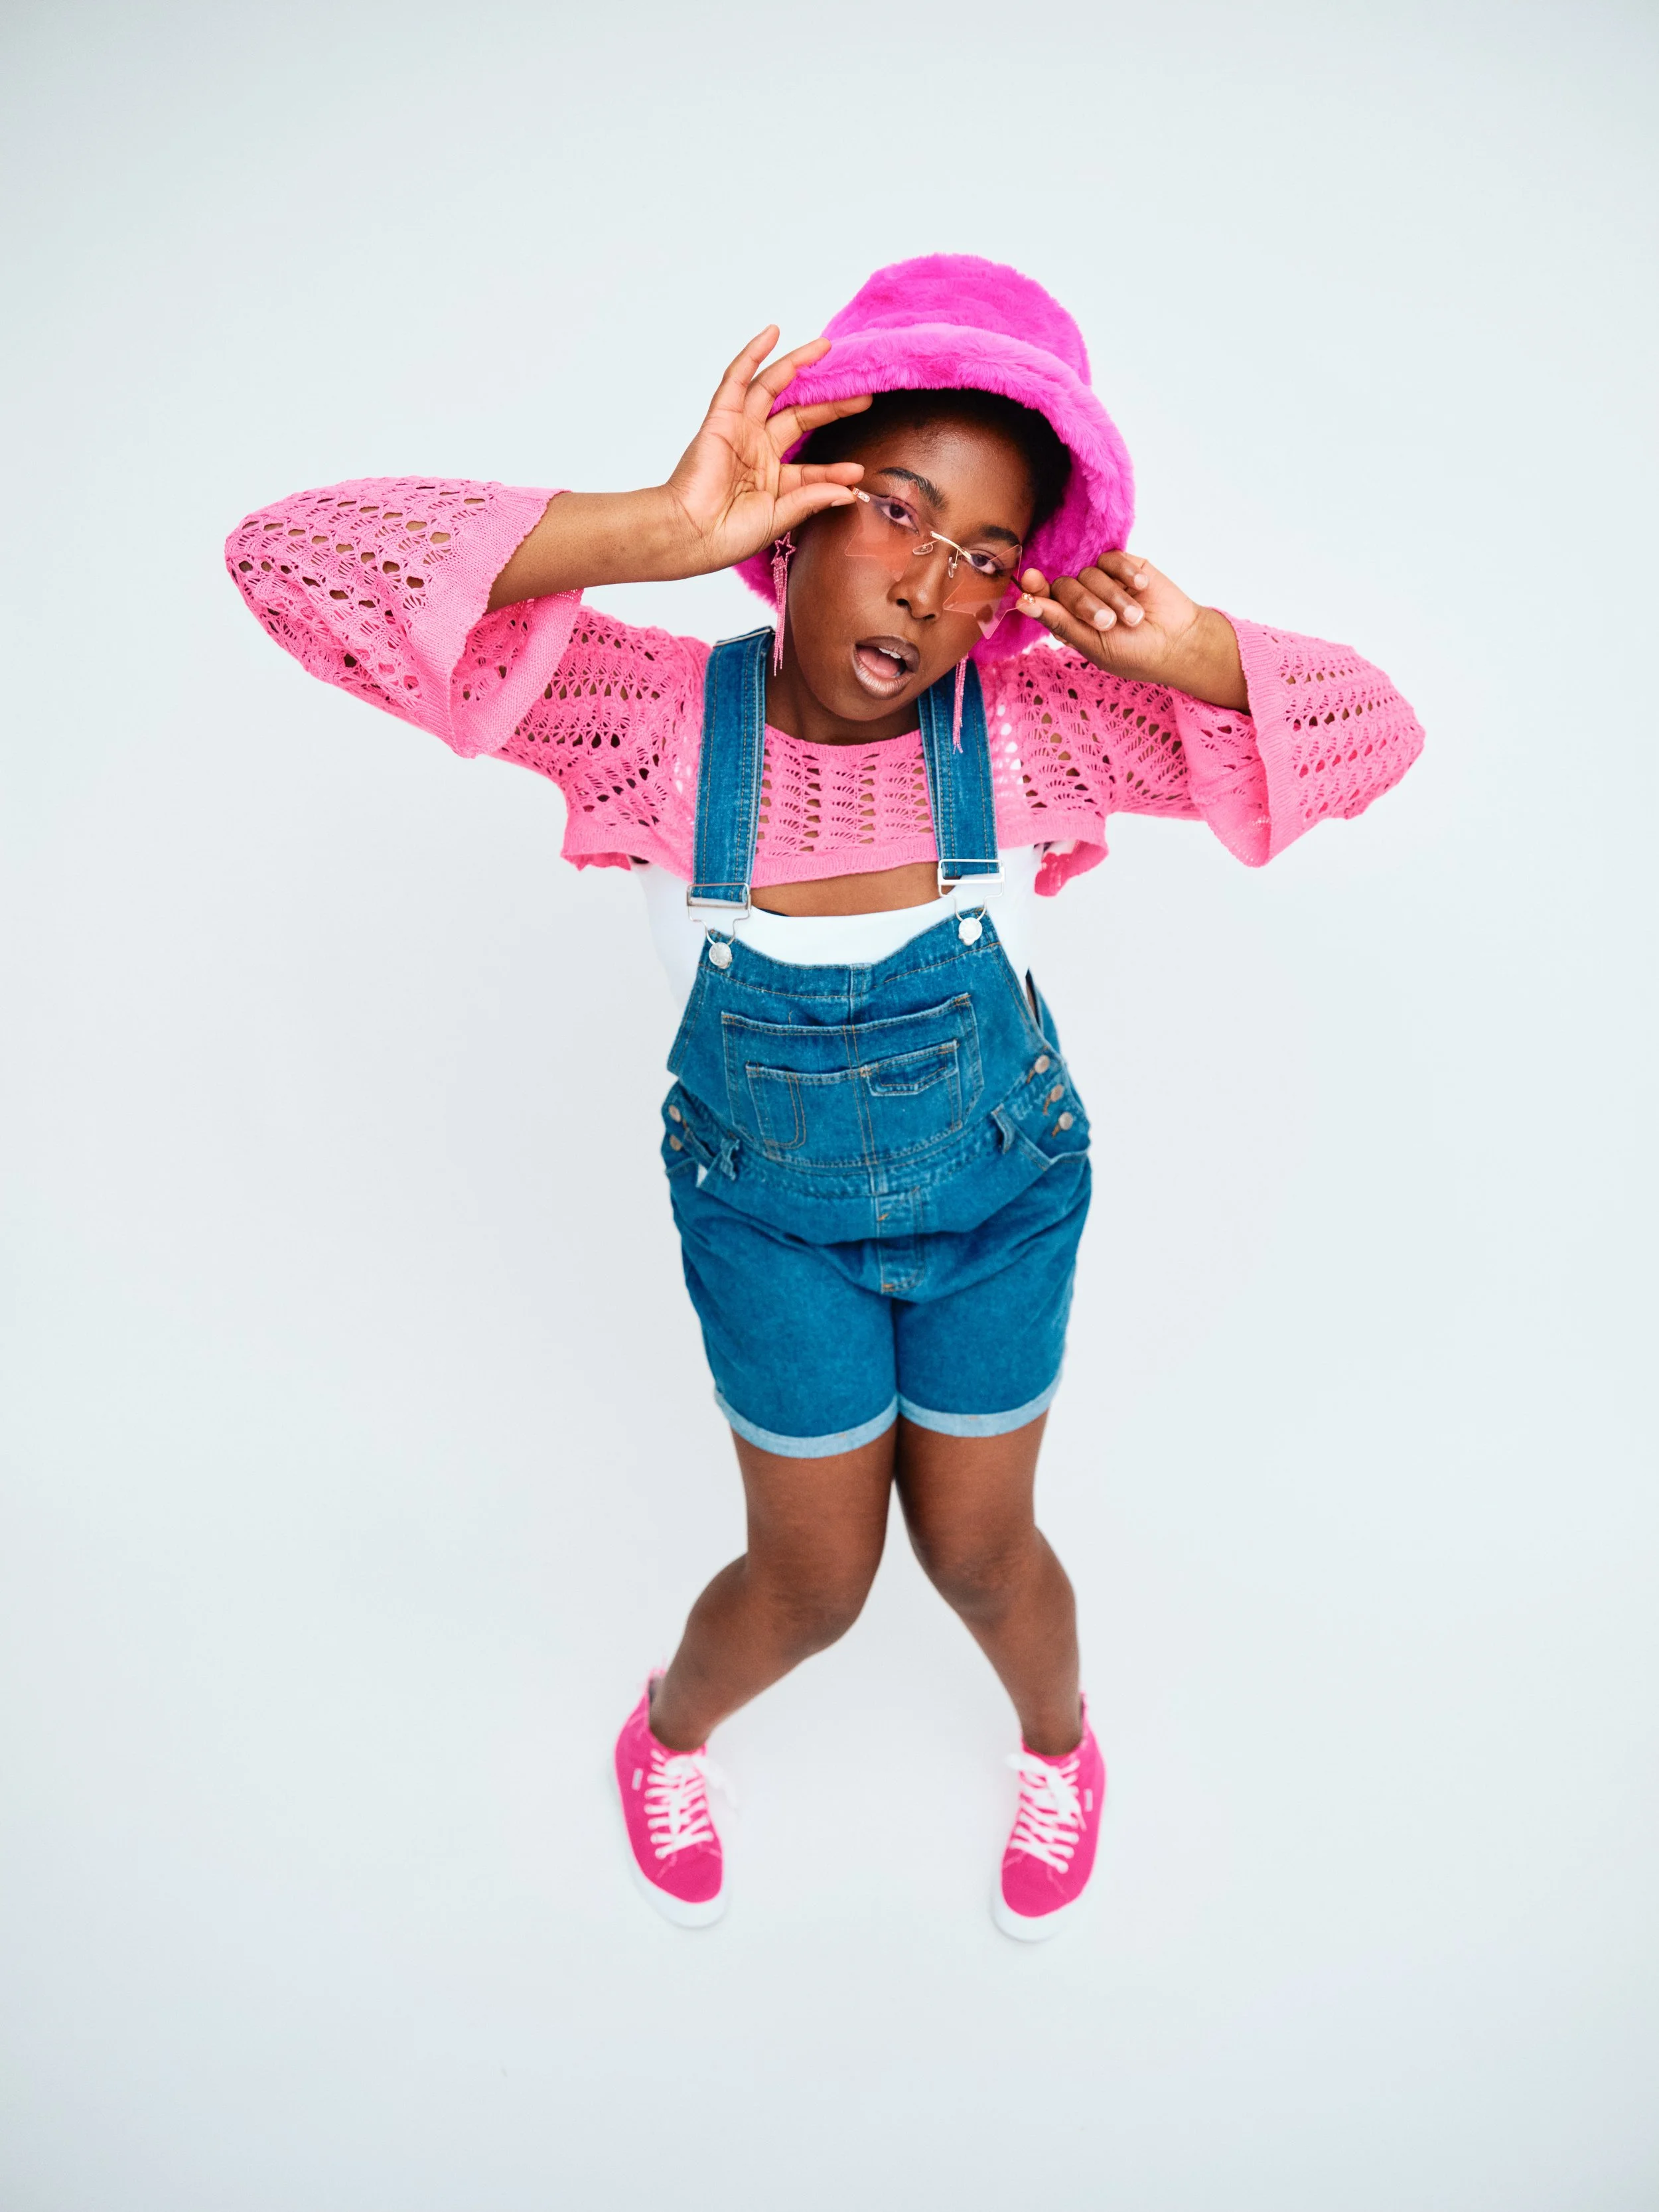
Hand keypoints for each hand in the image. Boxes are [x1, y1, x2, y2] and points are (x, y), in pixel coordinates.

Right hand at [661, 329, 872, 574]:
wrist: (691, 534)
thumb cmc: (727, 535)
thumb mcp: (778, 518)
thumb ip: (811, 499)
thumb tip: (848, 493)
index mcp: (771, 480)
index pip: (811, 467)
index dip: (834, 469)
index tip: (857, 471)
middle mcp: (757, 450)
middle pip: (801, 416)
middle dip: (832, 405)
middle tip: (863, 395)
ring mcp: (740, 431)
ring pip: (773, 388)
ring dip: (798, 365)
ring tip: (826, 348)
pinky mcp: (721, 418)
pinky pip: (737, 379)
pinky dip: (753, 355)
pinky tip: (772, 333)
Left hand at [1016, 553, 1247, 709]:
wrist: (1178, 642)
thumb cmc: (1134, 653)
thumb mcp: (1093, 644)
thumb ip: (1060, 622)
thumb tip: (1022, 603)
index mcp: (1068, 623)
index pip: (1042, 600)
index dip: (1034, 589)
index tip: (1030, 579)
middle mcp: (1081, 600)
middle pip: (1064, 586)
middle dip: (1085, 605)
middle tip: (1108, 623)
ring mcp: (1103, 582)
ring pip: (1089, 572)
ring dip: (1112, 596)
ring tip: (1134, 617)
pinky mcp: (1124, 566)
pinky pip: (1111, 559)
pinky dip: (1125, 574)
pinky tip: (1141, 589)